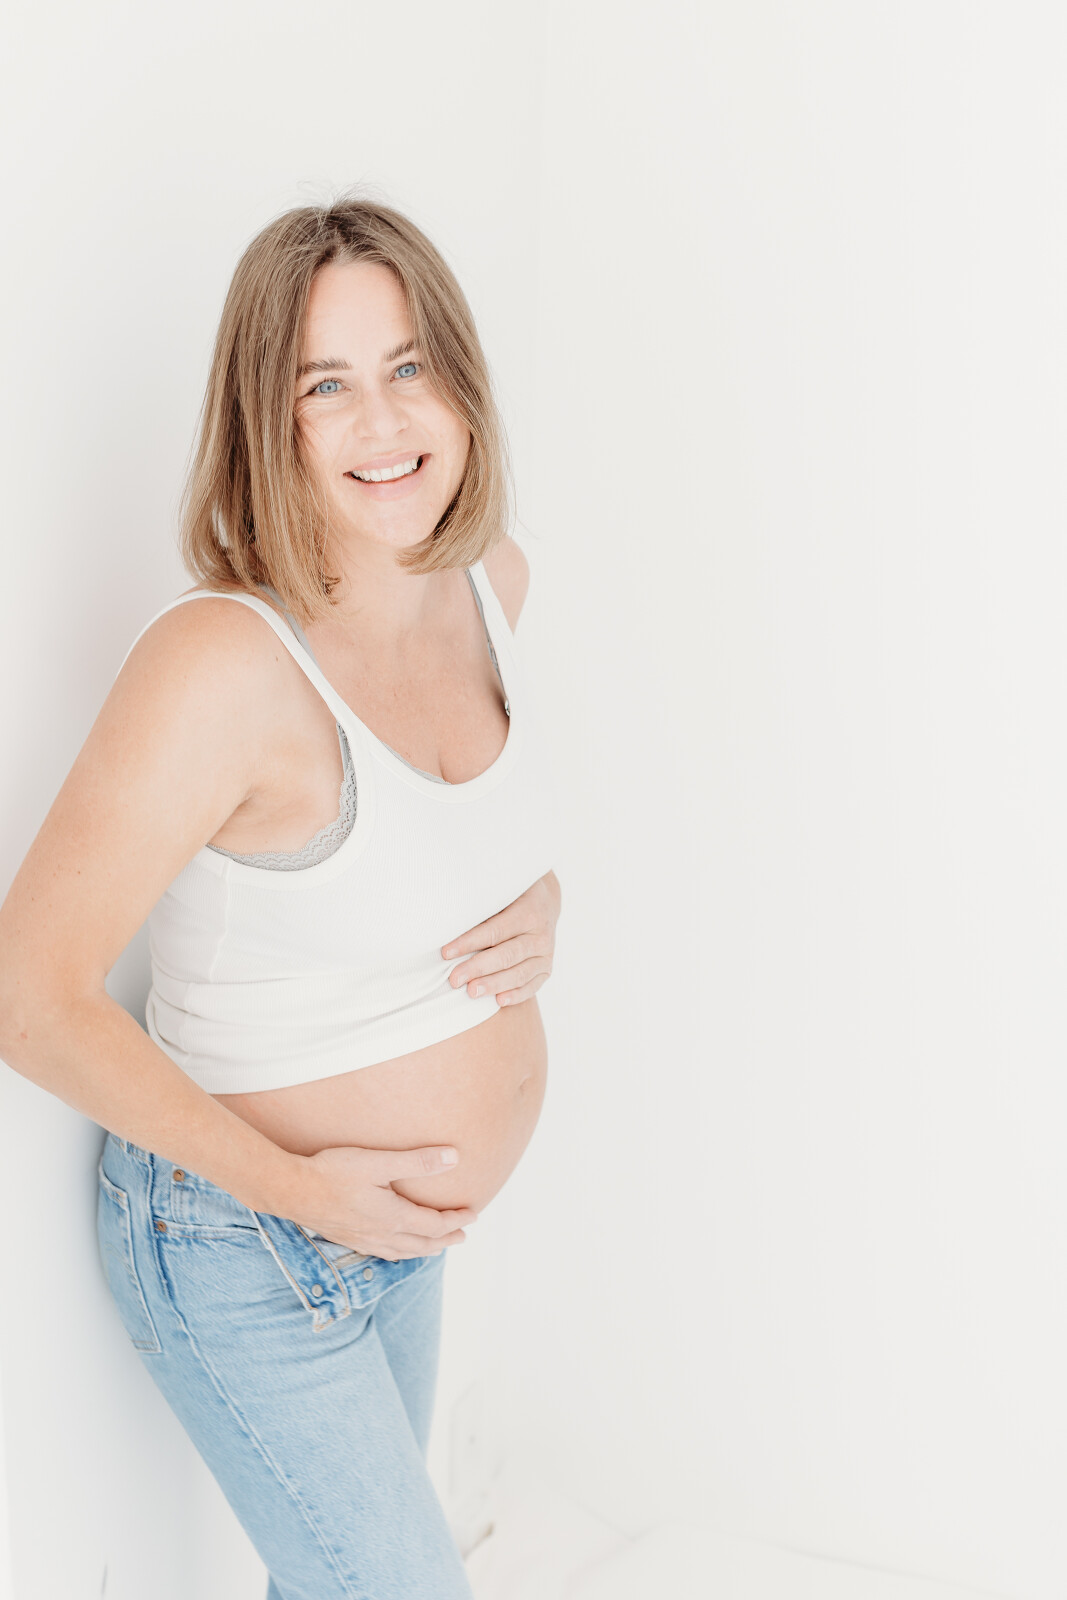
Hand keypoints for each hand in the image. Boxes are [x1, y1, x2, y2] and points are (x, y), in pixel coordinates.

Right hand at [296, 1145, 478, 1260]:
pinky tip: (395, 1247)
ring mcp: (363, 1240)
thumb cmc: (333, 1172)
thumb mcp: (378, 1162)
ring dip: (425, 1249)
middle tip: (463, 1235)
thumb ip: (417, 1162)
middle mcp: (381, 1235)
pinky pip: (383, 1253)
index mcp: (394, 1218)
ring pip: (403, 1252)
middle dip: (446, 1240)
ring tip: (436, 1247)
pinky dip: (400, 1253)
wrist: (291, 1190)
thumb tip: (454, 1158)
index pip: (434, 1224)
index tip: (473, 1213)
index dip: (456, 1220)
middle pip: (423, 1244)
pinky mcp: (348, 1238)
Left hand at [441, 869, 560, 1006]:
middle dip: (478, 968)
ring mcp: (546, 953)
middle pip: (506, 955)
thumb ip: (481, 905)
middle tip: (455, 980)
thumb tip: (446, 918)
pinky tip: (499, 1001)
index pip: (495, 931)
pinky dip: (517, 995)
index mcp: (529, 911)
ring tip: (472, 992)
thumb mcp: (500, 892)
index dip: (469, 942)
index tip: (446, 953)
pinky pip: (532, 985)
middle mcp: (540, 934)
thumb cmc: (511, 897)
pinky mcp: (546, 968)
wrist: (544, 902)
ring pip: (519, 973)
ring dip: (494, 984)